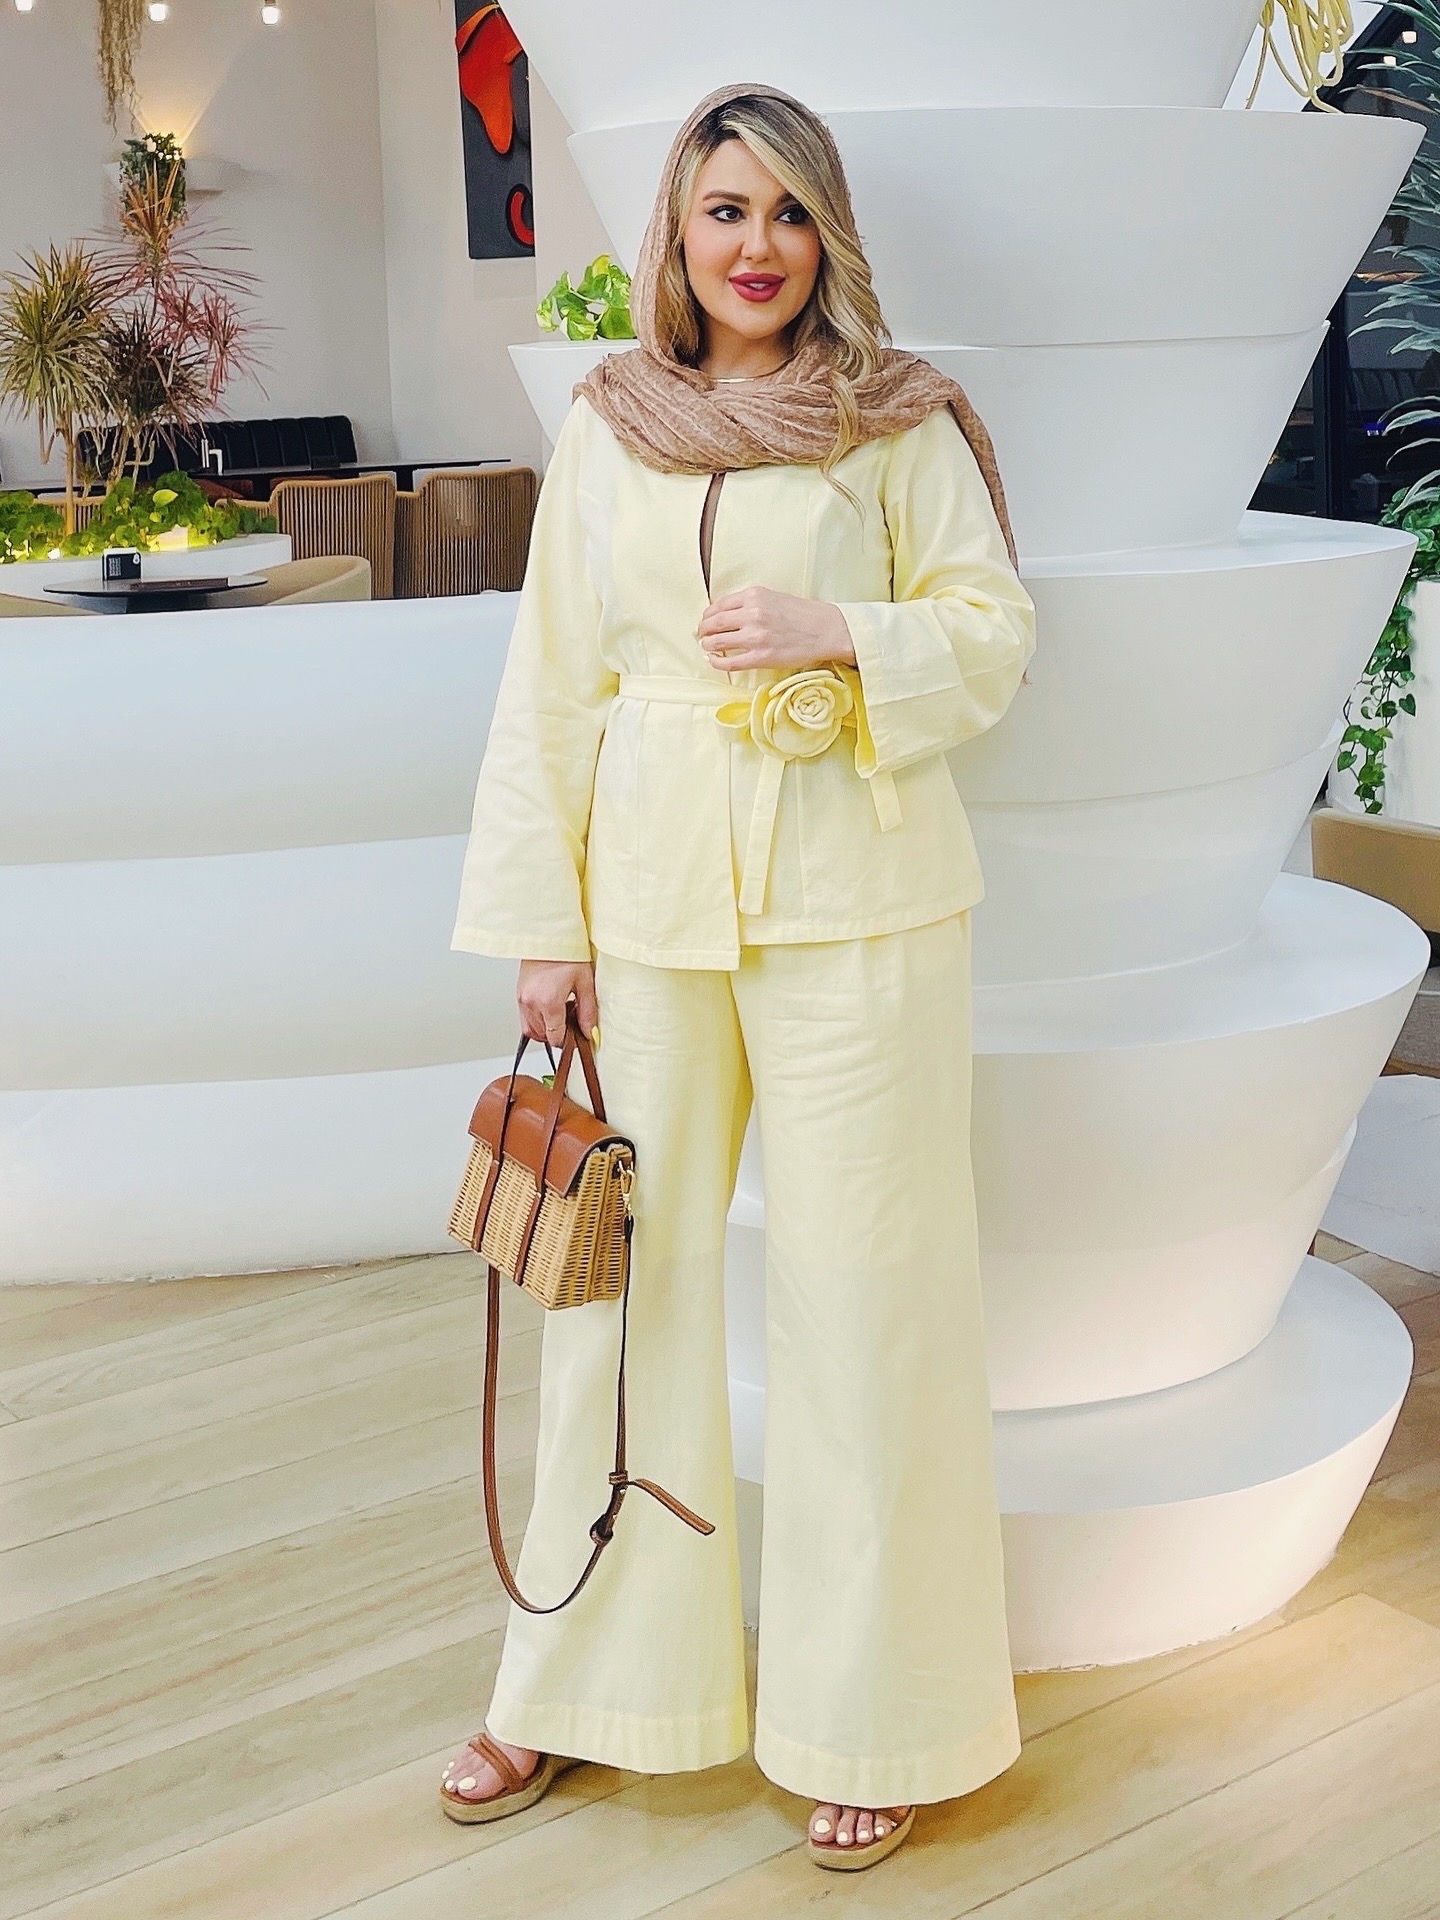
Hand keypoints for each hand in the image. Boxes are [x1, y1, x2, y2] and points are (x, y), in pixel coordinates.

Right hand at [517, 959, 598, 1048]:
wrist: (548, 935)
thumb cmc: (567, 953)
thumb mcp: (585, 983)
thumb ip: (588, 1012)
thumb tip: (589, 1033)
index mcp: (548, 1001)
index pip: (555, 1037)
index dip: (568, 1040)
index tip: (576, 1035)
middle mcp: (531, 1003)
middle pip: (542, 1036)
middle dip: (558, 1034)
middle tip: (571, 1020)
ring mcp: (522, 999)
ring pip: (531, 1030)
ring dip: (546, 1029)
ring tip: (561, 1013)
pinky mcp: (519, 994)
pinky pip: (525, 1019)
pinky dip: (537, 1020)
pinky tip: (550, 1009)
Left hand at [697, 584, 855, 673]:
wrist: (826, 630)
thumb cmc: (803, 614)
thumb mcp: (773, 597)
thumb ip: (750, 603)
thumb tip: (726, 615)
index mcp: (754, 596)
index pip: (718, 605)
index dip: (707, 615)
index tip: (706, 621)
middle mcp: (752, 614)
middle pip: (713, 623)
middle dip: (703, 631)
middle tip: (702, 636)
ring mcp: (755, 636)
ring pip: (717, 641)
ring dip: (708, 646)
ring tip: (708, 648)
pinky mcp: (760, 657)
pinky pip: (729, 662)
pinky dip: (717, 662)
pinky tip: (715, 661)